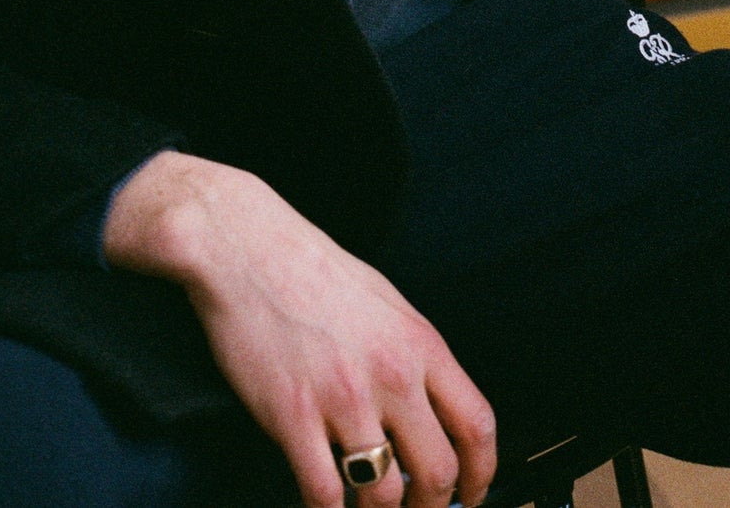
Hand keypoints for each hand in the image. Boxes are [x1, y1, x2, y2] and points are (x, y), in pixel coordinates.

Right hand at [104, 151, 496, 507]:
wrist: (248, 248)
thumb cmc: (313, 272)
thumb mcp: (387, 304)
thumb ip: (414, 359)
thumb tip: (433, 415)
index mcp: (419, 343)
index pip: (477, 425)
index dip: (481, 475)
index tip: (472, 494)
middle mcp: (391, 373)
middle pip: (438, 472)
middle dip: (431, 507)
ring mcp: (343, 397)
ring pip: (383, 494)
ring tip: (364, 507)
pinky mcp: (294, 416)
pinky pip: (323, 493)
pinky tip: (324, 505)